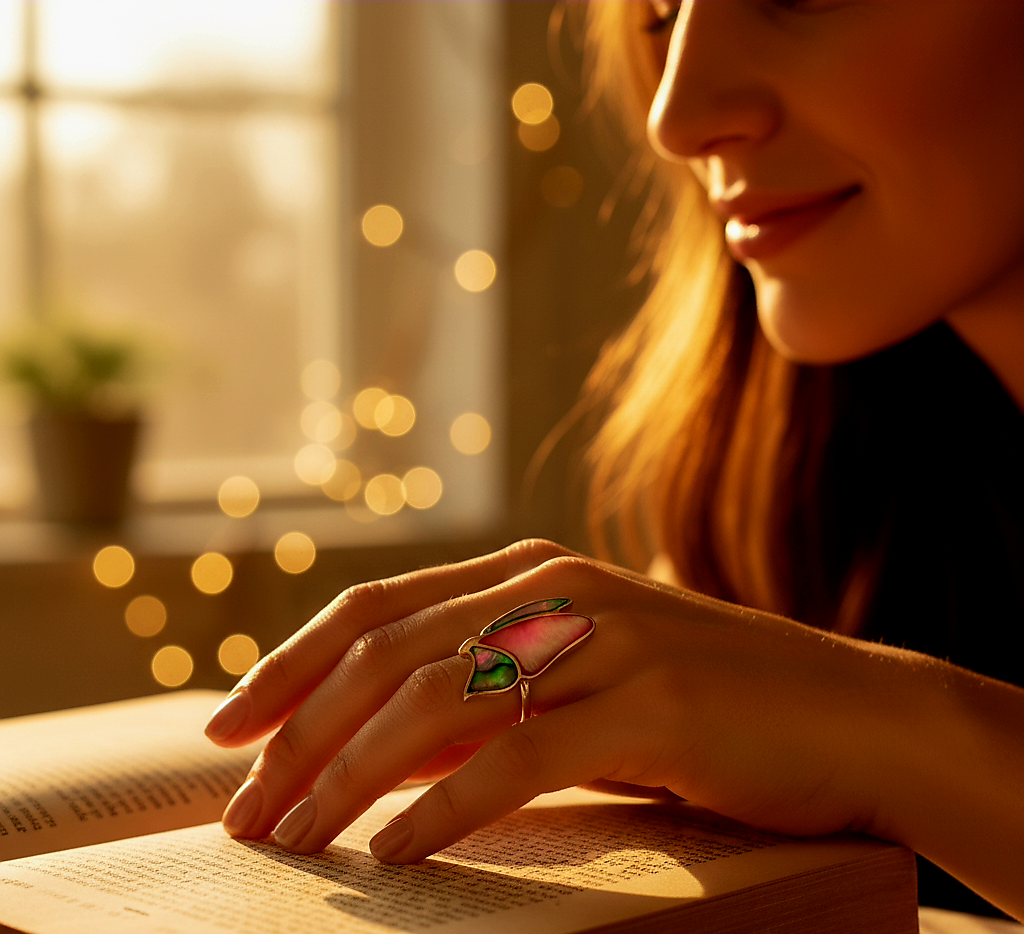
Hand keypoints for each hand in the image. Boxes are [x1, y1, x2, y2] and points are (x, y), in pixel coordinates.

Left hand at [203, 539, 920, 862]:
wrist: (849, 715)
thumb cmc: (705, 706)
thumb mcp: (580, 684)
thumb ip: (487, 697)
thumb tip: (375, 746)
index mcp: (531, 575)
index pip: (377, 609)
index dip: (289, 664)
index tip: (226, 732)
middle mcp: (555, 589)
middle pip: (388, 654)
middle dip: (299, 735)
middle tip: (243, 812)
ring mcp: (605, 639)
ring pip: (438, 701)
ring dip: (349, 780)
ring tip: (294, 846)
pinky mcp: (652, 702)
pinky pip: (520, 757)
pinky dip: (444, 808)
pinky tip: (396, 857)